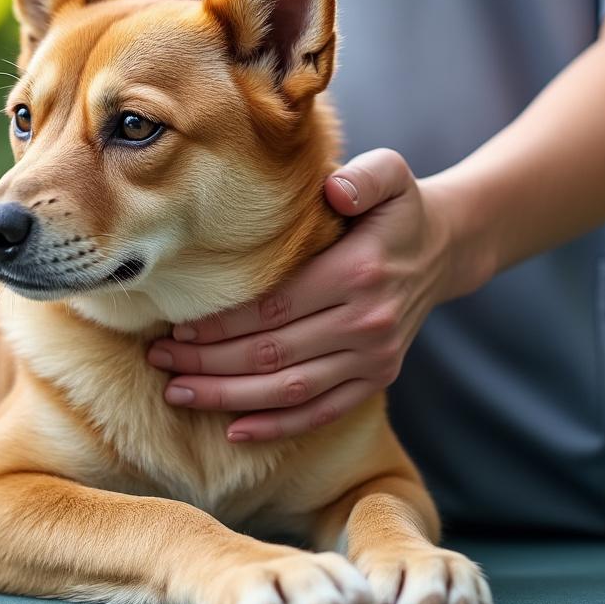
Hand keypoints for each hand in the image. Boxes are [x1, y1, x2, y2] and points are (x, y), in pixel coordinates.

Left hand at [147, 149, 460, 441]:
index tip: (175, 325)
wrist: (445, 247)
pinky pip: (322, 413)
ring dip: (228, 397)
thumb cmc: (397, 208)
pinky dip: (277, 427)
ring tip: (177, 393)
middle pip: (272, 354)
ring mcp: (374, 359)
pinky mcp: (377, 380)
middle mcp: (367, 322)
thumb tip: (334, 189)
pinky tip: (234, 431)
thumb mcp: (391, 173)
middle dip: (207, 362)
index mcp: (358, 271)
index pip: (273, 307)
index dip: (220, 323)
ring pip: (289, 390)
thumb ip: (365, 175)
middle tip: (159, 360)